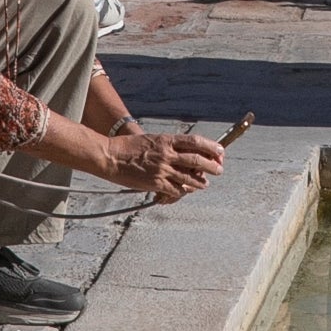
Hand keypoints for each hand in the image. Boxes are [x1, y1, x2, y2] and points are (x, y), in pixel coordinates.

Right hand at [94, 126, 224, 202]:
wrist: (110, 156)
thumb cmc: (128, 147)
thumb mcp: (151, 139)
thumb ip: (167, 145)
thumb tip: (183, 151)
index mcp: (166, 140)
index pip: (195, 142)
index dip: (211, 147)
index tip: (220, 151)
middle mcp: (167, 154)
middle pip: (197, 160)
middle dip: (212, 166)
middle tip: (219, 170)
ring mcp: (162, 169)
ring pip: (189, 178)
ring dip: (200, 182)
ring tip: (204, 184)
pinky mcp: (155, 183)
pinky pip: (175, 190)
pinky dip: (182, 192)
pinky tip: (183, 191)